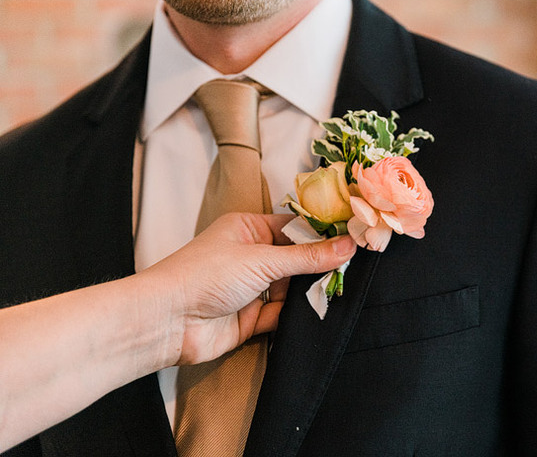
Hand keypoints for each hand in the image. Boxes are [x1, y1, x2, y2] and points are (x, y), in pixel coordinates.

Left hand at [141, 212, 355, 366]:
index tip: (355, 236)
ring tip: (341, 289)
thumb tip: (348, 246)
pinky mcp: (251, 319)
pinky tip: (317, 313)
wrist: (168, 322)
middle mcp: (251, 256)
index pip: (295, 227)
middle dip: (320, 265)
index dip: (323, 233)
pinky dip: (296, 316)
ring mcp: (251, 289)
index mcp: (249, 230)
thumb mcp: (263, 259)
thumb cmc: (206, 275)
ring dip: (309, 292)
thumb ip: (308, 257)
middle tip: (355, 266)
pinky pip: (282, 315)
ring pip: (292, 288)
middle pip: (297, 259)